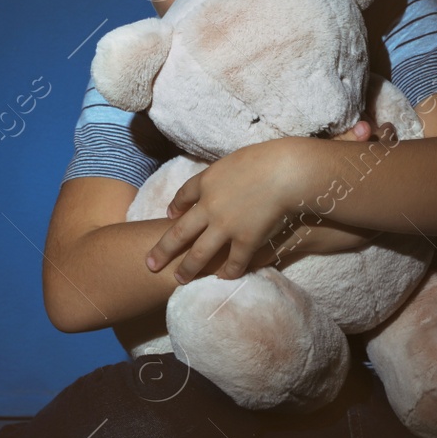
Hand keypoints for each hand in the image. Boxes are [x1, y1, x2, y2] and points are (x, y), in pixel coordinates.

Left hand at [147, 114, 396, 282]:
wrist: (286, 171)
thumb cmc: (267, 158)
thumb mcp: (236, 158)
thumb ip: (225, 171)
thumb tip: (224, 175)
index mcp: (206, 181)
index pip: (183, 196)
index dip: (175, 207)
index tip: (169, 215)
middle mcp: (209, 207)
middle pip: (179, 232)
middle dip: (163, 250)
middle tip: (150, 263)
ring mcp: (225, 226)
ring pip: (200, 253)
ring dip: (187, 268)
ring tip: (179, 279)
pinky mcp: (246, 240)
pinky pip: (234, 262)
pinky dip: (227, 272)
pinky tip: (222, 278)